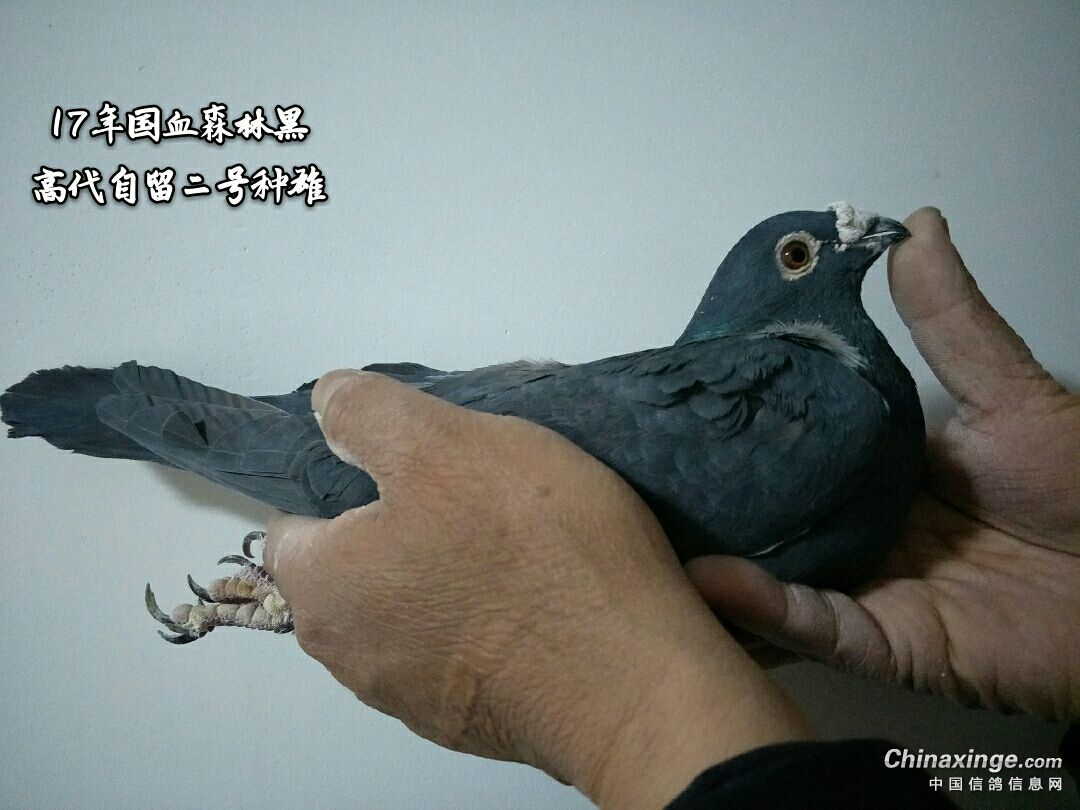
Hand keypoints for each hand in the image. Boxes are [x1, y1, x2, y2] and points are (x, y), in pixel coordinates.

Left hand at [265, 371, 812, 808]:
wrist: (631, 681)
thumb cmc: (530, 551)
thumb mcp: (444, 442)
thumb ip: (368, 415)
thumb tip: (325, 403)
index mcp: (324, 593)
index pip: (293, 528)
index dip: (344, 483)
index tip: (408, 466)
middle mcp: (351, 660)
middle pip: (357, 568)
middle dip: (403, 526)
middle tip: (475, 494)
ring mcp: (412, 700)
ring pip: (412, 608)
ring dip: (447, 573)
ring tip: (518, 541)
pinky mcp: (472, 722)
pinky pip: (461, 649)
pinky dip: (486, 621)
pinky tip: (540, 595)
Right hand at [688, 208, 1079, 719]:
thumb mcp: (1010, 393)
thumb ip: (950, 323)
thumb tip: (913, 228)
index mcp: (877, 469)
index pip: (789, 445)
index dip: (735, 426)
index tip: (674, 398)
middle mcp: (860, 528)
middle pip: (765, 514)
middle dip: (701, 500)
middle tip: (625, 470)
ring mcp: (868, 588)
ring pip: (771, 579)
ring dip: (710, 564)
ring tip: (637, 535)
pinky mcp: (890, 642)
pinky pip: (818, 626)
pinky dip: (765, 606)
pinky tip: (712, 577)